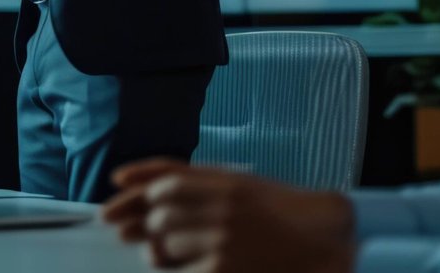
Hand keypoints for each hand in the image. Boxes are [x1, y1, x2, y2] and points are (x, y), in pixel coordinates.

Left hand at [101, 159, 354, 271]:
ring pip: (163, 249)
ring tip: (183, 249)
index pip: (163, 186)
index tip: (117, 209)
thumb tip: (121, 178)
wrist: (321, 242)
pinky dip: (180, 271)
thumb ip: (180, 175)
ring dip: (160, 252)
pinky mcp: (221, 271)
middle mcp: (223, 210)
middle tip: (148, 232)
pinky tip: (198, 264)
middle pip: (158, 218)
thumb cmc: (273, 209)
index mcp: (224, 182)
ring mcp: (223, 243)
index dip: (136, 198)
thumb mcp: (230, 180)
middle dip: (146, 227)